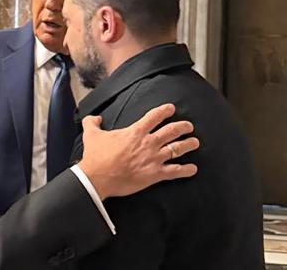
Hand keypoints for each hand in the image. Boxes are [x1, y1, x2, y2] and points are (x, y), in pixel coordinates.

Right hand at [77, 103, 198, 198]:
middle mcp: (148, 143)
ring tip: (195, 142)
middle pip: (171, 131)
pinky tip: (193, 169)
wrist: (97, 178)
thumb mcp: (91, 134)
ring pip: (177, 149)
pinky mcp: (155, 175)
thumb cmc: (96, 157)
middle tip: (188, 126)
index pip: (154, 116)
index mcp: (135, 132)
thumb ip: (92, 122)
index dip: (164, 110)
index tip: (171, 108)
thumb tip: (95, 118)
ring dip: (188, 145)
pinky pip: (175, 171)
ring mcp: (153, 159)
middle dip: (183, 126)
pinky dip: (185, 170)